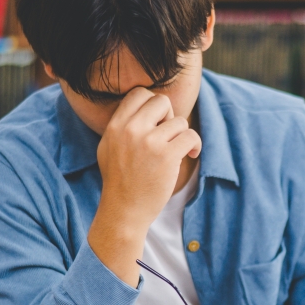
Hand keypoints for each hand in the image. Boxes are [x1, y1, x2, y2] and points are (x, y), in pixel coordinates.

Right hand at [88, 88, 201, 285]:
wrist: (124, 211)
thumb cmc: (120, 181)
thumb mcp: (109, 146)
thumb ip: (123, 125)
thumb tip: (146, 105)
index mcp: (115, 125)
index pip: (139, 93)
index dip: (153, 105)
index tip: (157, 122)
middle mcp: (131, 130)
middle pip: (161, 101)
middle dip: (169, 116)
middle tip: (168, 136)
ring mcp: (149, 142)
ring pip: (179, 121)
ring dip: (182, 135)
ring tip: (178, 151)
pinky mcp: (167, 156)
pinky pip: (191, 136)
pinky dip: (195, 144)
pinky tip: (191, 154)